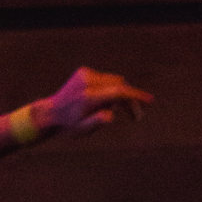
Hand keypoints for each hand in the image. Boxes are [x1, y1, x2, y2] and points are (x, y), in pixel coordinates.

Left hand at [36, 66, 152, 135]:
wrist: (51, 113)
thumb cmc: (69, 125)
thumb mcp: (82, 130)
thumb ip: (97, 122)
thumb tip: (110, 115)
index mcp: (88, 97)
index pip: (118, 92)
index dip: (135, 95)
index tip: (149, 101)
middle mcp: (88, 82)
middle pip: (119, 86)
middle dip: (129, 100)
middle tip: (136, 117)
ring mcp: (85, 74)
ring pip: (114, 82)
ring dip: (118, 95)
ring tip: (111, 110)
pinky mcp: (84, 71)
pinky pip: (105, 79)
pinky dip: (108, 89)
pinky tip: (98, 101)